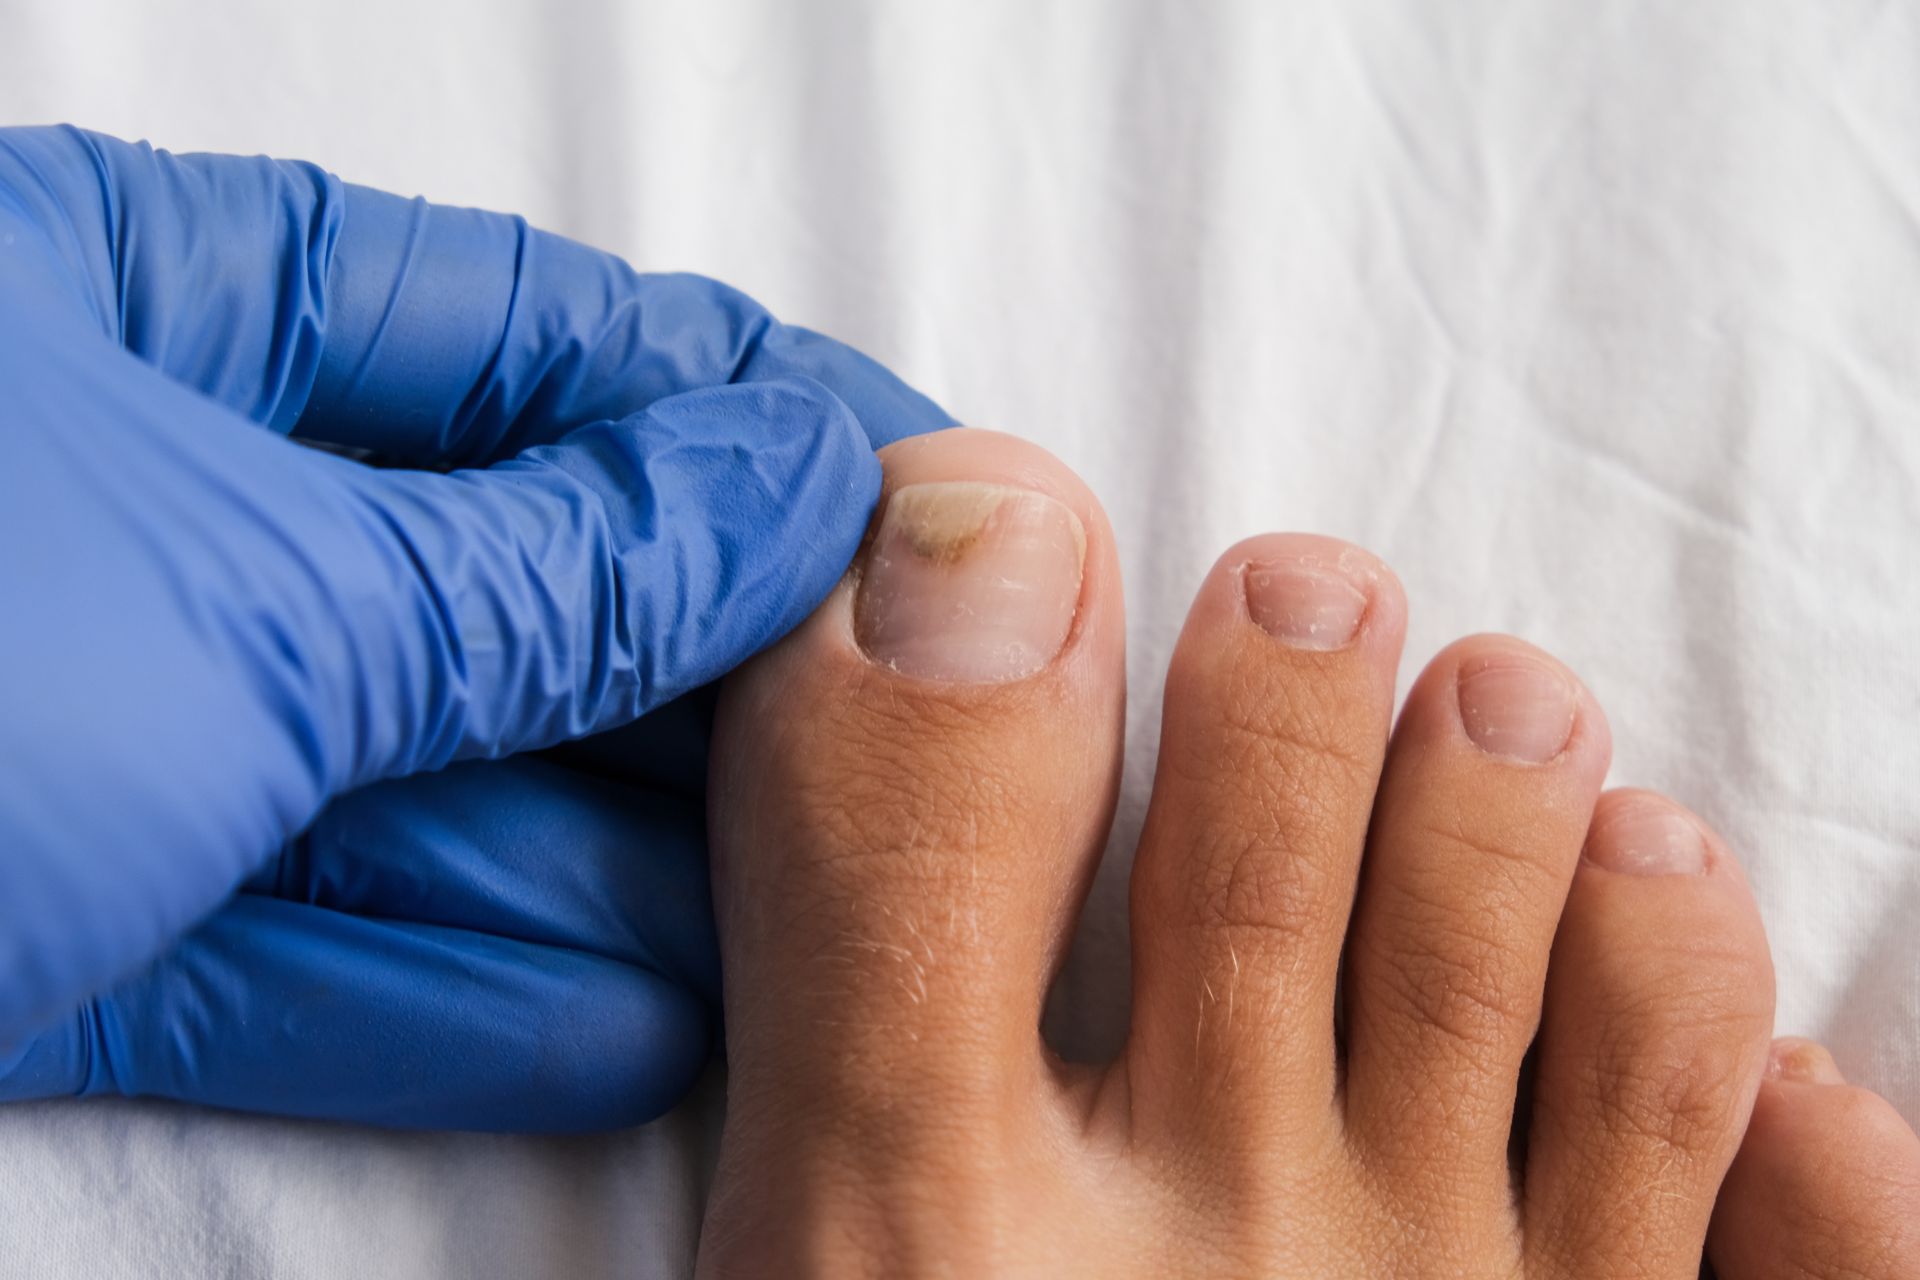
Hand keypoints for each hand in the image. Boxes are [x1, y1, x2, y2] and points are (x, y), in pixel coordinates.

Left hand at [0, 126, 951, 1128]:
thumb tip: (791, 490)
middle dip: (718, 679)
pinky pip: (317, 948)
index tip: (947, 511)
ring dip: (626, 868)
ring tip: (821, 927)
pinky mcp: (54, 922)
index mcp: (177, 313)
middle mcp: (159, 500)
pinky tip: (640, 1022)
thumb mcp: (251, 595)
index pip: (563, 346)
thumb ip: (549, 561)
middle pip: (520, 582)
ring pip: (434, 786)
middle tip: (916, 755)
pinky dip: (470, 997)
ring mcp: (113, 721)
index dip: (775, 428)